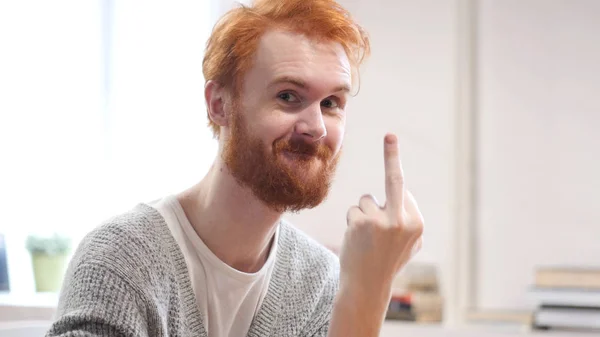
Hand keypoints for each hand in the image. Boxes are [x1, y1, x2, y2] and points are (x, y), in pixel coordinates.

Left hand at [339, 133, 423, 295]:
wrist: (367, 286)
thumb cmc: (387, 262)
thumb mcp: (408, 243)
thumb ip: (408, 219)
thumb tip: (403, 195)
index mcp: (417, 223)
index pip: (402, 190)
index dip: (394, 169)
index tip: (392, 138)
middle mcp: (403, 220)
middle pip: (394, 181)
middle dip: (392, 155)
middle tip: (391, 135)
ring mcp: (382, 221)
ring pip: (366, 200)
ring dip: (363, 215)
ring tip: (366, 238)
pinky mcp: (362, 223)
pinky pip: (354, 210)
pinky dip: (352, 222)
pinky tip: (357, 240)